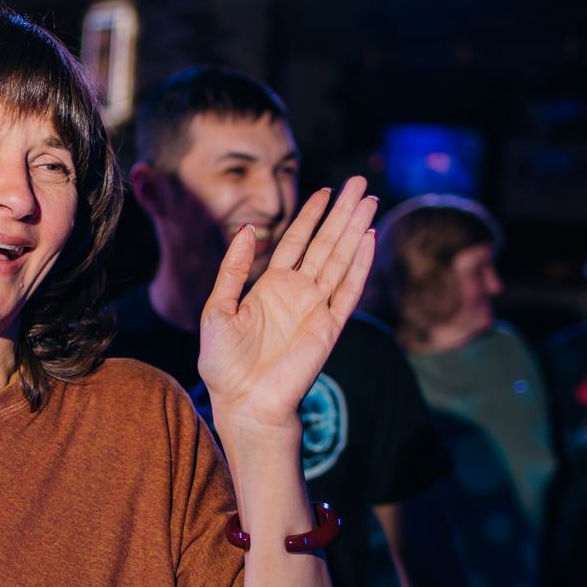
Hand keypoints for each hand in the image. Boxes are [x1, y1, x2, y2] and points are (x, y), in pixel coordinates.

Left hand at [198, 175, 376, 435]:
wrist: (243, 403)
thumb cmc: (224, 364)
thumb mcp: (217, 309)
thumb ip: (232, 270)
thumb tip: (245, 229)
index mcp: (271, 287)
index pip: (296, 242)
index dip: (311, 216)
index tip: (325, 190)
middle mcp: (298, 293)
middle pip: (326, 244)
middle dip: (342, 213)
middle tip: (359, 183)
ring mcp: (316, 309)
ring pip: (341, 260)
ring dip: (355, 231)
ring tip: (369, 201)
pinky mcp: (329, 327)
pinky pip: (348, 290)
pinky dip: (360, 265)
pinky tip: (369, 240)